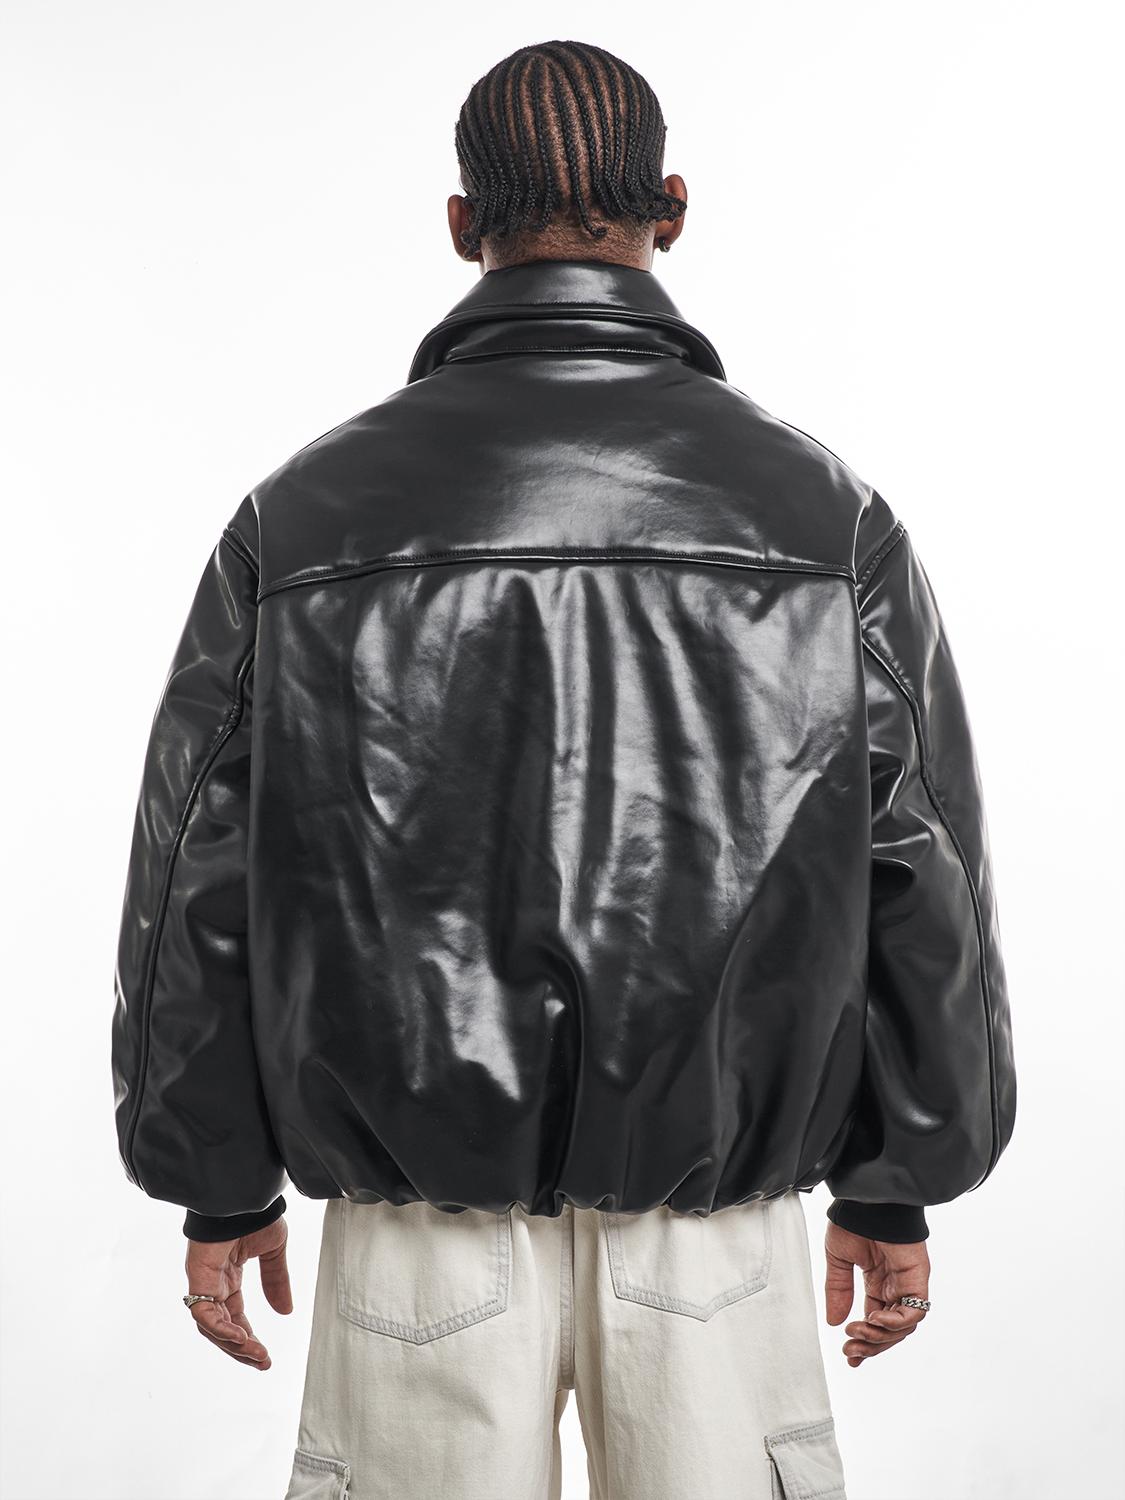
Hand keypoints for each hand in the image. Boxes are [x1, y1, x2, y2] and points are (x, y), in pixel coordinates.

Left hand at [184, 1216, 291, 1369]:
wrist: (244, 1195)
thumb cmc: (255, 1215)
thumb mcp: (273, 1252)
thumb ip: (277, 1281)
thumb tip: (286, 1312)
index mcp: (228, 1278)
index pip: (233, 1317)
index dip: (247, 1338)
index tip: (265, 1356)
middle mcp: (213, 1283)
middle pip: (220, 1328)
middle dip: (240, 1349)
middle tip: (262, 1363)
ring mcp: (203, 1281)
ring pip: (210, 1326)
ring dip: (233, 1344)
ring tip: (256, 1354)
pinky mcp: (198, 1277)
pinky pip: (203, 1313)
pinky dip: (220, 1328)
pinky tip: (241, 1336)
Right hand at [824, 1222, 929, 1365]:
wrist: (867, 1200)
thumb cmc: (854, 1220)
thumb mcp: (838, 1259)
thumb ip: (837, 1290)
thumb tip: (834, 1322)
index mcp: (877, 1282)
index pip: (875, 1321)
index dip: (865, 1341)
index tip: (850, 1355)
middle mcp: (894, 1287)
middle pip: (890, 1331)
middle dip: (871, 1344)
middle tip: (851, 1350)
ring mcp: (907, 1284)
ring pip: (902, 1327)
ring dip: (880, 1336)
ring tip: (858, 1331)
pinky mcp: (917, 1279)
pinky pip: (913, 1312)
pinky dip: (895, 1322)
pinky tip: (875, 1318)